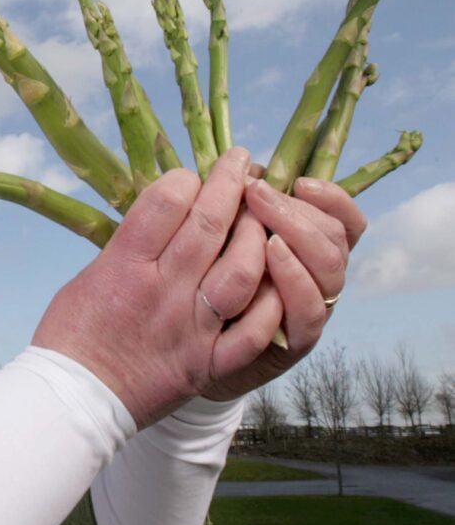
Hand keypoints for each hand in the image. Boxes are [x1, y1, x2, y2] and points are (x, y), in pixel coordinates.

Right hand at [32, 148, 279, 428]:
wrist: (74, 401)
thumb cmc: (71, 336)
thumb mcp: (88, 276)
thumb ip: (128, 247)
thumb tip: (161, 213)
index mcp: (124, 266)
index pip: (166, 200)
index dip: (186, 177)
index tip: (194, 172)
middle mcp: (162, 291)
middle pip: (208, 224)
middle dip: (230, 183)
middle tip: (241, 162)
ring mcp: (190, 327)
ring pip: (241, 269)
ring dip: (257, 235)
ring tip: (262, 215)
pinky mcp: (207, 361)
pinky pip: (254, 330)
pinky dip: (271, 302)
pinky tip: (277, 279)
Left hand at [202, 176, 367, 400]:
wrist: (180, 356)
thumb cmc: (196, 289)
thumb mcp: (216, 242)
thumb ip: (236, 209)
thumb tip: (239, 169)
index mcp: (306, 250)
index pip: (343, 219)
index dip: (332, 198)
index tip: (299, 181)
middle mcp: (316, 279)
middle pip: (335, 239)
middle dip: (298, 210)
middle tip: (257, 192)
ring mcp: (308, 310)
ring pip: (330, 271)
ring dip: (300, 239)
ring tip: (265, 222)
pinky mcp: (292, 343)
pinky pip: (309, 313)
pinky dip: (295, 281)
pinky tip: (270, 255)